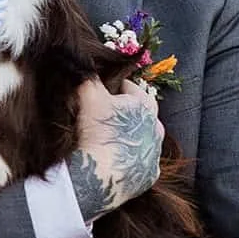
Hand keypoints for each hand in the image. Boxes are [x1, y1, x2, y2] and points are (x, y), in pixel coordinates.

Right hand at [67, 79, 163, 221]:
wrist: (102, 173)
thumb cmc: (98, 130)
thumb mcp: (88, 95)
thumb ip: (88, 77)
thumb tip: (82, 63)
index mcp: (145, 105)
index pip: (131, 88)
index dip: (114, 88)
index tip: (101, 92)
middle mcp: (156, 127)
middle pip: (142, 113)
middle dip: (127, 113)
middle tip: (105, 116)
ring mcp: (155, 152)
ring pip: (145, 138)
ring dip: (131, 137)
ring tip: (110, 140)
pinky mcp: (150, 174)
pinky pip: (142, 163)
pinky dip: (130, 160)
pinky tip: (114, 161)